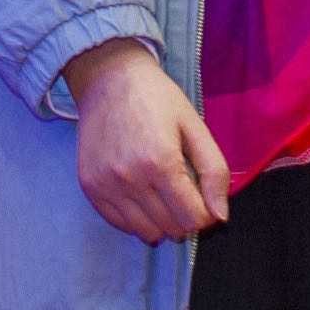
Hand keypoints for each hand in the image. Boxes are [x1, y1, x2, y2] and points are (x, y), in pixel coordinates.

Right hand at [70, 39, 228, 241]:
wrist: (108, 78)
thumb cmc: (157, 98)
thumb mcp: (195, 126)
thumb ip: (214, 172)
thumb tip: (220, 217)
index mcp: (161, 162)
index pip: (193, 219)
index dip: (206, 214)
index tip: (203, 197)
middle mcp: (130, 178)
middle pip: (171, 228)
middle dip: (185, 216)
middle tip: (182, 189)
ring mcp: (106, 185)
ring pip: (146, 232)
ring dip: (162, 221)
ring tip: (161, 192)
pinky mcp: (89, 186)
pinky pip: (120, 224)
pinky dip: (137, 218)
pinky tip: (141, 194)